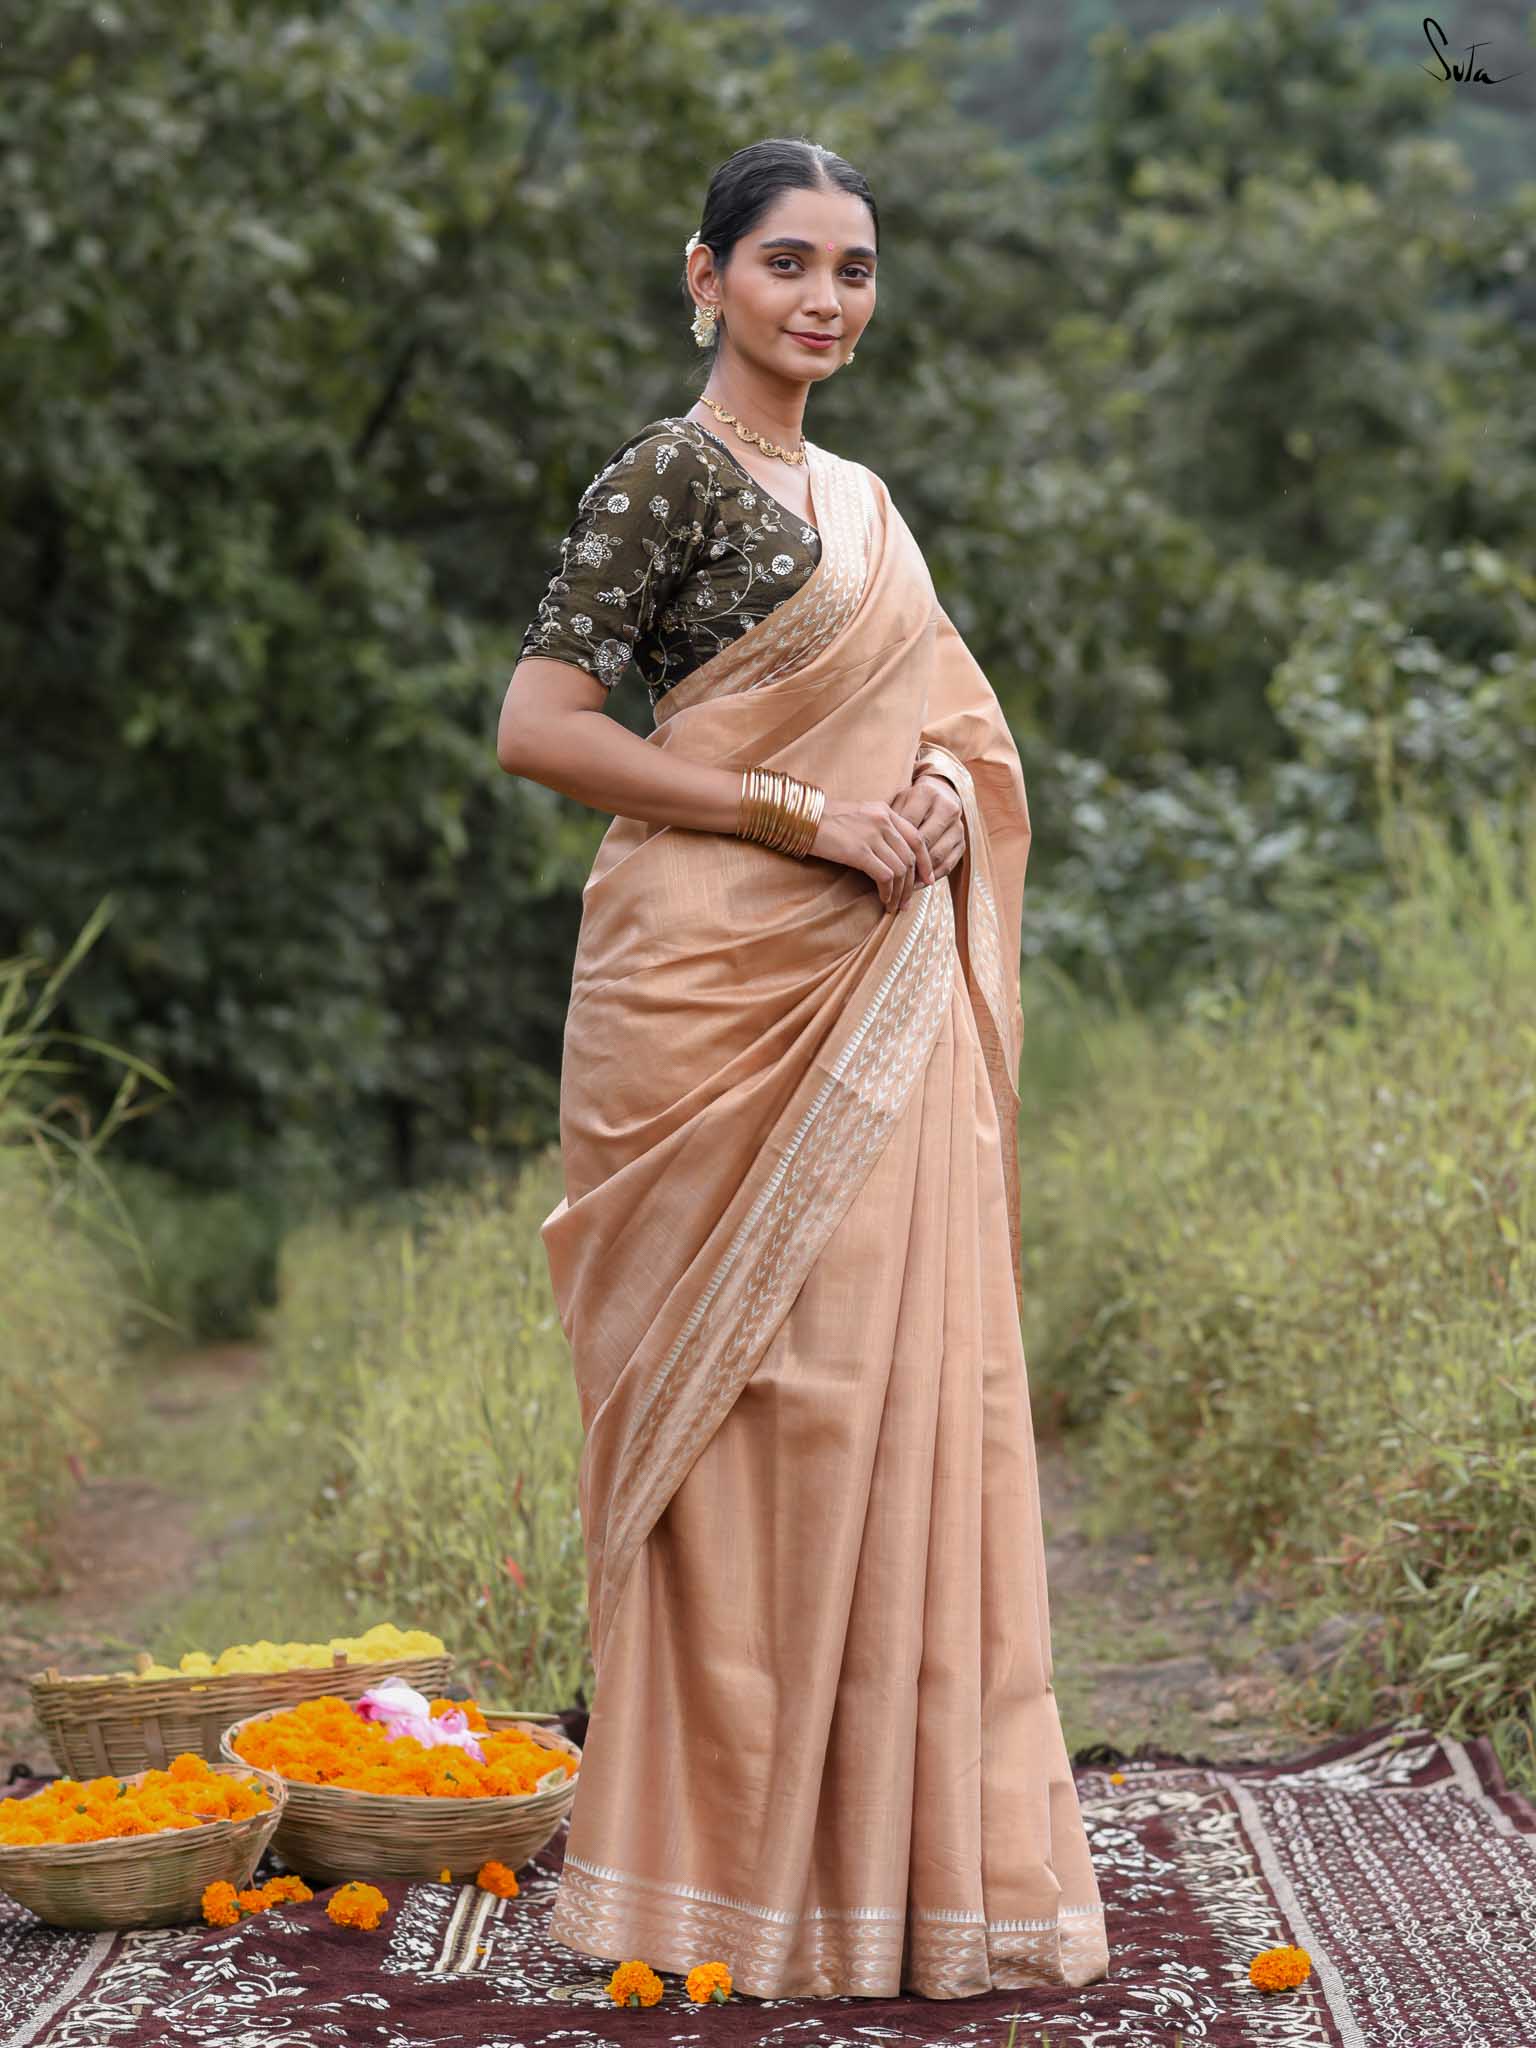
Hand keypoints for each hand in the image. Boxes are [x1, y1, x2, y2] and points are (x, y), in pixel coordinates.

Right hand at [808, 794, 933, 912]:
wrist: (801, 817)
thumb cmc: (824, 820)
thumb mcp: (858, 816)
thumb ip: (878, 829)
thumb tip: (891, 856)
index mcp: (885, 811)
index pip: (917, 838)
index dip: (925, 862)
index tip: (927, 880)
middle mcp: (883, 821)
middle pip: (910, 857)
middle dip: (913, 884)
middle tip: (908, 901)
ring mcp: (872, 836)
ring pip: (901, 869)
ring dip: (900, 893)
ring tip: (895, 906)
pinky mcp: (860, 851)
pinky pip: (885, 876)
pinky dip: (888, 892)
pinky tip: (883, 900)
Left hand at [887, 771, 964, 911]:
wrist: (940, 796)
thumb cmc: (910, 802)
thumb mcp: (898, 803)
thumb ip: (890, 820)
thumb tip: (875, 846)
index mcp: (927, 794)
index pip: (907, 824)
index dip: (893, 844)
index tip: (878, 861)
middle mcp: (947, 808)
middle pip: (924, 841)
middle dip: (905, 862)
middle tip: (888, 879)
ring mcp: (958, 827)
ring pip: (937, 855)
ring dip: (918, 874)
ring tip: (900, 886)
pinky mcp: (962, 843)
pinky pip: (948, 865)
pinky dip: (930, 877)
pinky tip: (916, 885)